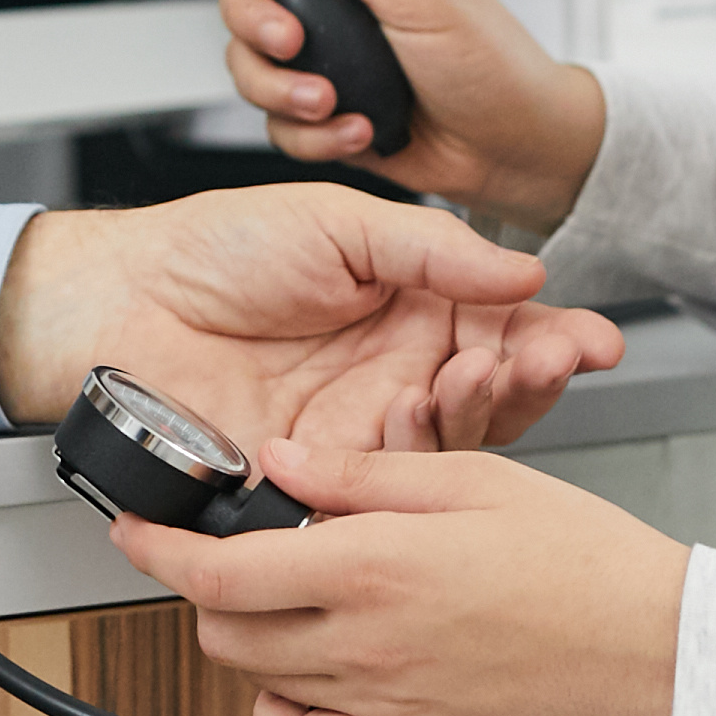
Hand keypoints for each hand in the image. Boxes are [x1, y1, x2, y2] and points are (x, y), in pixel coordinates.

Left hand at [0, 187, 619, 457]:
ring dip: (477, 415)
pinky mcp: (313, 480)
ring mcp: (356, 435)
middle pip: (491, 401)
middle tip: (544, 360)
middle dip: (530, 381)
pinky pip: (377, 490)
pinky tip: (413, 423)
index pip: (504, 336)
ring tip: (475, 375)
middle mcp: (393, 380)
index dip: (553, 341)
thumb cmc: (216, 248)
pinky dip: (406, 462)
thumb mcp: (341, 224)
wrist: (120, 298)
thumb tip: (525, 275)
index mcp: (411, 314)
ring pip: (447, 450)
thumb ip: (435, 251)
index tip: (595, 342)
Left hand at [101, 433, 689, 715]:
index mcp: (375, 569)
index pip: (222, 570)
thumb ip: (364, 475)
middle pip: (224, 627)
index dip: (159, 550)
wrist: (658, 649)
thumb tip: (281, 462)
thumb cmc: (586, 560)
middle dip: (205, 584)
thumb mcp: (473, 480)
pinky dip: (280, 715)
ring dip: (244, 634)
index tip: (136, 529)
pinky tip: (297, 675)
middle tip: (231, 544)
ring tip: (277, 592)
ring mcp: (384, 702)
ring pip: (258, 678)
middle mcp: (366, 645)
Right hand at [214, 0, 609, 227]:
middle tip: (289, 41)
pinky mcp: (317, 94)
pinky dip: (306, 130)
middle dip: (250, 12)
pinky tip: (356, 128)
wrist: (513, 148)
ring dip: (276, 85)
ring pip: (245, 47)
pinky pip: (272, 112)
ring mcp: (322, 38)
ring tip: (329, 101)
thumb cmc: (492, 61)